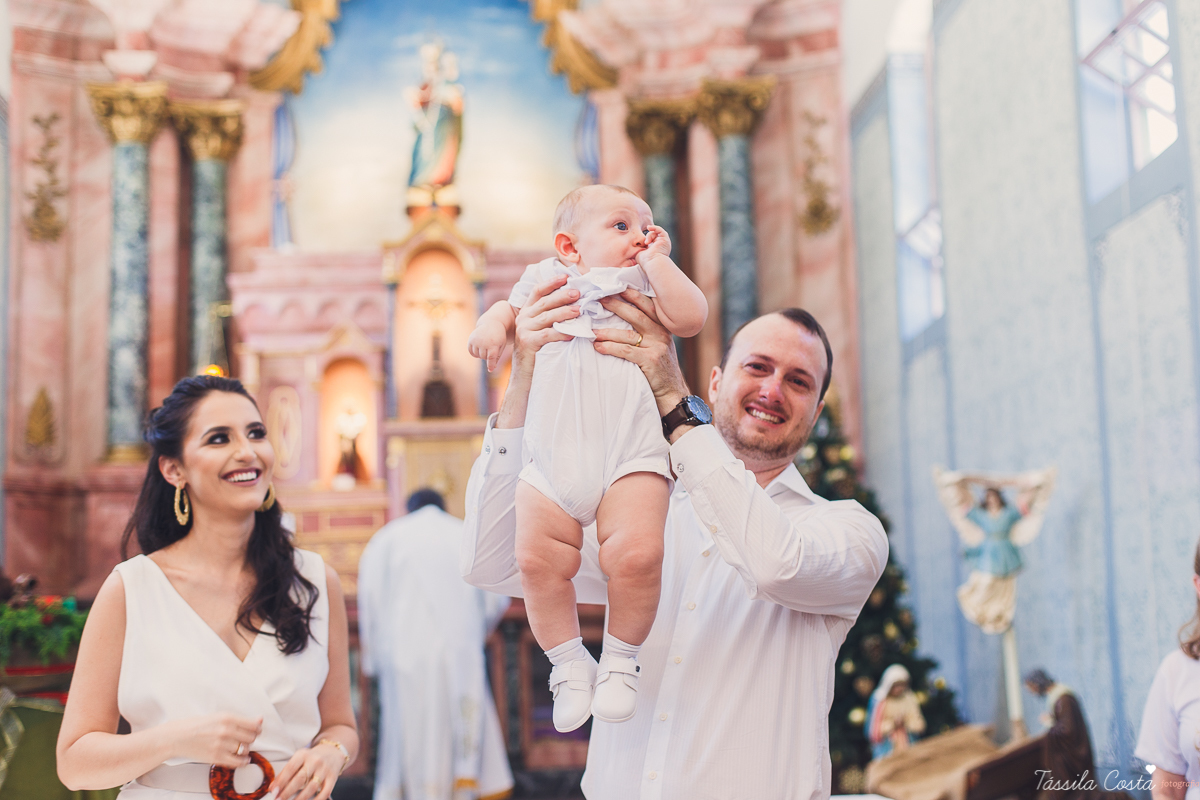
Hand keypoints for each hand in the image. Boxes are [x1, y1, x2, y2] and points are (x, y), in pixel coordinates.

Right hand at [164, 713, 261, 768]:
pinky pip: (236, 762)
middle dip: (251, 739)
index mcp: (227, 717)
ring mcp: (220, 745)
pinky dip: (242, 762)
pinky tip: (242, 759)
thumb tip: (260, 719)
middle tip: (246, 739)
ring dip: (245, 750)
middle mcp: (225, 730)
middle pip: (251, 738)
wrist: (177, 737)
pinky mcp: (215, 757)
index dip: (257, 729)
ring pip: (245, 750)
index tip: (256, 731)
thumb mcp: (219, 716)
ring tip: (240, 748)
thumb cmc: (198, 725)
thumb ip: (240, 720)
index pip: (253, 725)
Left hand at [270, 743, 343, 799]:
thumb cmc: (311, 758)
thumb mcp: (298, 759)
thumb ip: (286, 772)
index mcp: (303, 754)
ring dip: (300, 798)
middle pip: (300, 779)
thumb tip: (272, 787)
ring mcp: (324, 770)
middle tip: (278, 799)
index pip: (290, 768)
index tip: (273, 791)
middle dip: (287, 792)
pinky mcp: (332, 778)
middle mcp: (315, 761)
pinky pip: (325, 792)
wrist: (332, 752)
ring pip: (311, 787)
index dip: (281, 781)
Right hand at [468, 319, 508, 372]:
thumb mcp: (501, 346)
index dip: (490, 365)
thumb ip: (496, 357)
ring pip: (477, 355)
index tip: (490, 369)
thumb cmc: (499, 337)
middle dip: (488, 356)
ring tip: (486, 347)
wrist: (492, 323)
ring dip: (481, 354)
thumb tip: (491, 369)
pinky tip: (479, 348)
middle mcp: (484, 342)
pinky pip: (471, 352)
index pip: (491, 358)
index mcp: (494, 344)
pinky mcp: (471, 340)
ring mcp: (476, 341)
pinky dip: (475, 353)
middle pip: (484, 357)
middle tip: (491, 349)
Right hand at [511, 275, 579, 379]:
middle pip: (544, 302)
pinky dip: (561, 333)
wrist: (524, 376)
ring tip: (579, 310)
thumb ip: (551, 318)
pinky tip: (572, 334)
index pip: (537, 291)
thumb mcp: (542, 331)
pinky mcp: (527, 343)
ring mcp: (524, 330)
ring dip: (564, 313)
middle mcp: (523, 318)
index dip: (551, 283)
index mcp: (526, 312)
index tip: (565, 276)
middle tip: (578, 293)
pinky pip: (546, 335)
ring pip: (546, 317)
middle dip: (562, 296)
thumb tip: (575, 304)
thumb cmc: (538, 352)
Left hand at [593, 289, 688, 416]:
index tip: (614, 286)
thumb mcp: (658, 346)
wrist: (673, 394)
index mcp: (662, 326)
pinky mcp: (650, 360)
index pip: (647, 304)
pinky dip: (610, 347)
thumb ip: (646, 331)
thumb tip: (620, 316)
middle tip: (599, 298)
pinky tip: (598, 346)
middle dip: (616, 305)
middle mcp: (661, 333)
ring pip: (628, 333)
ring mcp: (657, 346)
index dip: (631, 294)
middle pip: (636, 313)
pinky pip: (625, 351)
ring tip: (591, 330)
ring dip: (607, 331)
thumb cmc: (659, 370)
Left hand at [636, 225, 670, 266]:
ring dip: (649, 236)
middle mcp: (661, 246)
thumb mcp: (639, 253)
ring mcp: (663, 243)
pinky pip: (660, 230)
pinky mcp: (665, 239)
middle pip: (653, 236)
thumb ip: (638, 248)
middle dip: (648, 237)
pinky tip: (648, 227)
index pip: (651, 241)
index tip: (641, 242)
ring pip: (656, 233)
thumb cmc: (646, 261)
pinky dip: (654, 227)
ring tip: (646, 242)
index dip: (646, 239)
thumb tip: (634, 245)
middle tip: (645, 244)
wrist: (652, 263)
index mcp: (656, 250)